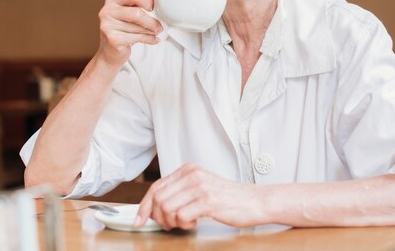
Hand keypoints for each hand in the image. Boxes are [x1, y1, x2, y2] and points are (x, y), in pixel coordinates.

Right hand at [96, 0, 162, 68]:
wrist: (110, 53)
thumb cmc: (122, 30)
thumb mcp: (129, 12)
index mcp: (112, 0)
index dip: (147, 0)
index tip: (154, 8)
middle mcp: (107, 11)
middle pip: (136, 12)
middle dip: (152, 20)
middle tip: (160, 26)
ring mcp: (107, 25)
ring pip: (138, 27)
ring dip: (151, 31)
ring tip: (156, 33)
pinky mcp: (112, 39)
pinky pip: (137, 37)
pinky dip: (149, 39)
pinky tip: (154, 40)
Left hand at [135, 163, 264, 229]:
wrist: (254, 201)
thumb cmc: (228, 198)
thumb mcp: (201, 186)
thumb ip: (180, 191)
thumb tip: (154, 206)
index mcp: (188, 169)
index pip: (156, 187)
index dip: (144, 206)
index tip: (139, 220)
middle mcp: (192, 175)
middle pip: (158, 198)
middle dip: (158, 217)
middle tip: (169, 224)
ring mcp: (200, 186)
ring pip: (167, 208)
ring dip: (172, 222)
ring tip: (184, 222)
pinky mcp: (207, 200)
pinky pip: (181, 216)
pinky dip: (184, 225)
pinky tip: (194, 222)